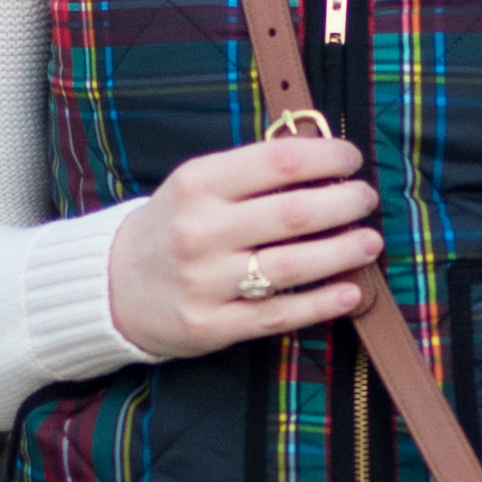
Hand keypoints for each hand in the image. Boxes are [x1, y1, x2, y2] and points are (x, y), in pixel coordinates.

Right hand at [108, 129, 383, 360]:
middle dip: (344, 203)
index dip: (327, 157)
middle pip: (293, 214)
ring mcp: (205, 282)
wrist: (111, 286)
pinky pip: (279, 315)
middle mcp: (200, 231)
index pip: (278, 162)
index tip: (352, 158)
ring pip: (292, 266)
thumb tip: (324, 156)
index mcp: (198, 184)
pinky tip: (351, 292)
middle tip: (366, 199)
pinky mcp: (212, 325)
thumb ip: (251, 172)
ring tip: (370, 242)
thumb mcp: (196, 185)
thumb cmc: (172, 226)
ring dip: (343, 252)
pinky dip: (322, 304)